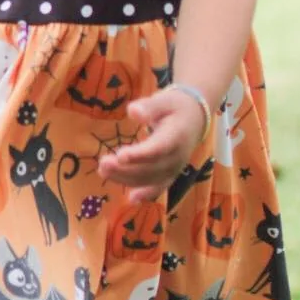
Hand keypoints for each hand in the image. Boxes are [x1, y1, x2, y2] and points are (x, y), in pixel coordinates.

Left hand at [96, 89, 206, 203]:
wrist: (196, 117)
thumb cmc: (176, 106)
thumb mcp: (164, 100)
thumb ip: (149, 106)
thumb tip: (132, 111)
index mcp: (176, 136)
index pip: (157, 149)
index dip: (140, 154)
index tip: (120, 155)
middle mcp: (177, 157)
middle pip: (151, 168)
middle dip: (126, 169)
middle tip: (103, 163)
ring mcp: (175, 168)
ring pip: (151, 179)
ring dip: (127, 178)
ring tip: (103, 171)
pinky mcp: (171, 173)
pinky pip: (158, 186)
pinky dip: (146, 194)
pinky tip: (131, 199)